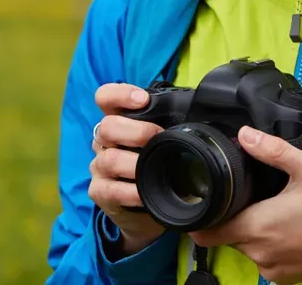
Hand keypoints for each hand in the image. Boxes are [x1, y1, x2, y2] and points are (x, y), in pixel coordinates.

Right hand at [88, 83, 165, 255]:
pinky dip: (129, 192)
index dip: (120, 94)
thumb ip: (171, 125)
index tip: (143, 99)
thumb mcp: (163, 140)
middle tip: (159, 137)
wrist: (149, 208)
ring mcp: (99, 166)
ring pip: (110, 159)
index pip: (105, 97)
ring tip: (155, 168)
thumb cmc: (158, 165)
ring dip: (135, 163)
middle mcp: (104, 141)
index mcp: (118, 120)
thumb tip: (202, 115)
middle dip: (137, 131)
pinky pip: (110, 189)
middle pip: (107, 126)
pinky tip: (143, 193)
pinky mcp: (99, 191)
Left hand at [188, 126, 301, 284]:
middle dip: (232, 216)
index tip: (202, 202)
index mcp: (257, 226)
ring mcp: (272, 267)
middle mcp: (259, 252)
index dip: (198, 218)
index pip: (206, 233)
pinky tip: (287, 227)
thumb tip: (244, 134)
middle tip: (249, 196)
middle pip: (226, 235)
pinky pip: (265, 259)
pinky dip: (270, 244)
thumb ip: (272, 151)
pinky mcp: (285, 277)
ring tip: (273, 209)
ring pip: (246, 247)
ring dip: (252, 230)